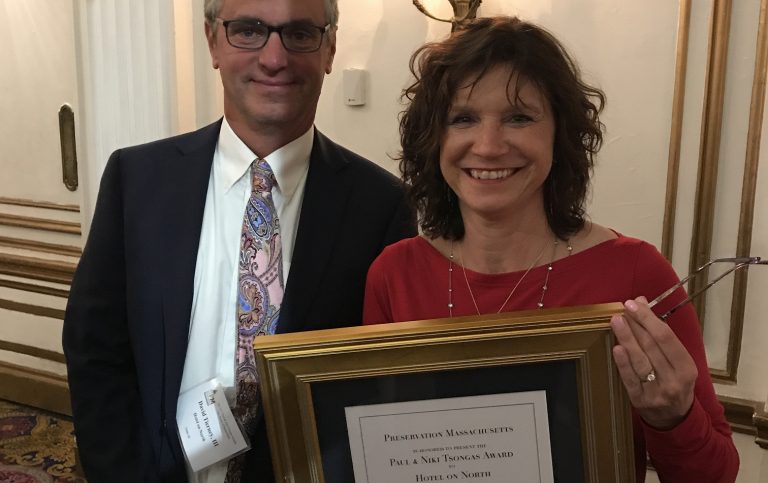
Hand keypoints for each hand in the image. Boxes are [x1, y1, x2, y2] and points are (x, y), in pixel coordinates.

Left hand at [610, 297, 697, 428]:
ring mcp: (656, 392)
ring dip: (627, 338)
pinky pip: (630, 379)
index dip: (649, 319)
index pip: (666, 339)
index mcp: (687, 368)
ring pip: (640, 361)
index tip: (635, 303)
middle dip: (636, 324)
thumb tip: (641, 303)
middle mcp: (674, 380)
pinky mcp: (640, 401)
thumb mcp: (678, 361)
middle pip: (652, 347)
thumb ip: (661, 334)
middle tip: (624, 308)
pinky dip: (623, 363)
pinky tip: (617, 347)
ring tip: (616, 321)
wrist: (674, 418)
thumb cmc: (675, 381)